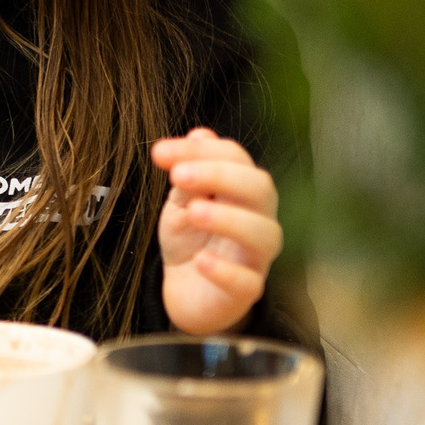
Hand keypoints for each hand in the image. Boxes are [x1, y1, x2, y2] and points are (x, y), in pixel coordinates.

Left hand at [152, 128, 282, 335]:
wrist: (185, 290)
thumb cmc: (189, 240)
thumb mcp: (180, 202)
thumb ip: (189, 173)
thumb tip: (199, 134)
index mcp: (243, 191)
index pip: (236, 159)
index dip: (201, 151)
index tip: (160, 153)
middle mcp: (258, 219)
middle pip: (260, 189)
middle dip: (220, 176)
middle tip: (178, 176)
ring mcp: (256, 257)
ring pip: (264, 233)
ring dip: (228, 219)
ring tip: (192, 212)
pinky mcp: (247, 291)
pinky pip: (248, 281)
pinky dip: (225, 270)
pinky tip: (201, 260)